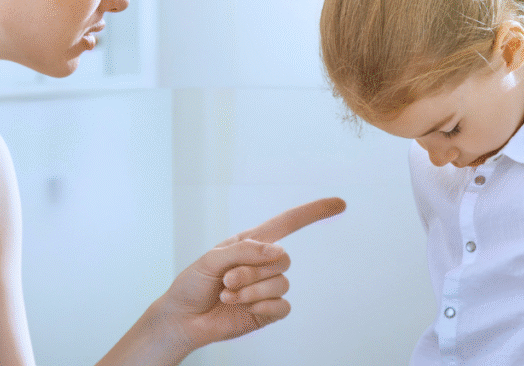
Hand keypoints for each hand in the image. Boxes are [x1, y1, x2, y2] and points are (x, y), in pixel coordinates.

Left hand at [158, 197, 345, 352]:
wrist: (183, 319)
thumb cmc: (193, 284)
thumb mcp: (211, 259)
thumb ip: (244, 251)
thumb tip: (278, 251)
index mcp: (250, 243)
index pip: (288, 223)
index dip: (313, 212)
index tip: (339, 204)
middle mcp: (262, 264)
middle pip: (283, 258)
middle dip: (252, 270)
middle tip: (227, 280)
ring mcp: (266, 289)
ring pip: (281, 283)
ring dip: (251, 291)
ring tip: (228, 294)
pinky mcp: (267, 312)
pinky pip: (282, 306)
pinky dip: (262, 307)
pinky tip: (244, 308)